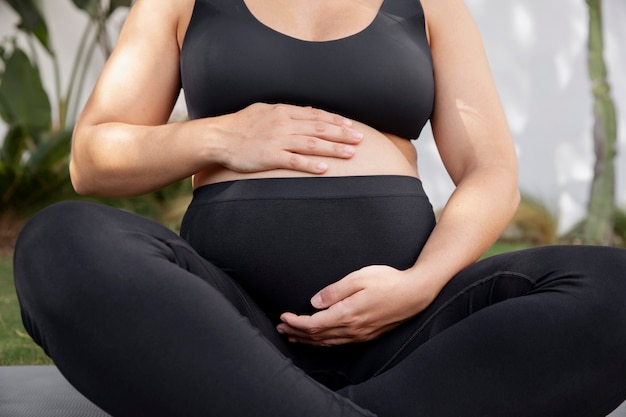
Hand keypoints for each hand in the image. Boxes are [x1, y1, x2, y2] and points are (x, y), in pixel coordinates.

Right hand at [218, 103, 362, 173]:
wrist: (219, 137)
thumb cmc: (240, 124)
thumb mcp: (264, 110)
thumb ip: (286, 112)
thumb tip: (307, 112)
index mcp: (283, 112)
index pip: (315, 115)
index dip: (335, 121)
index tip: (350, 126)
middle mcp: (284, 124)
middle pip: (319, 129)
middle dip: (342, 134)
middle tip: (360, 139)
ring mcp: (277, 140)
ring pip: (312, 144)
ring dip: (333, 148)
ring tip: (351, 153)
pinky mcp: (270, 157)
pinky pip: (294, 161)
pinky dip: (311, 164)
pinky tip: (325, 168)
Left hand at [276, 265, 433, 345]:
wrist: (415, 294)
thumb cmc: (389, 281)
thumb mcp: (359, 277)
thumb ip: (335, 291)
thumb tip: (315, 302)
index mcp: (348, 314)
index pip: (314, 324)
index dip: (296, 322)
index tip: (283, 316)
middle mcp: (352, 329)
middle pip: (317, 336)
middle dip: (296, 332)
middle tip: (281, 327)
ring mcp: (360, 334)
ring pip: (327, 342)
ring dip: (307, 340)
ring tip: (293, 336)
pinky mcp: (367, 335)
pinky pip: (339, 343)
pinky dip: (323, 342)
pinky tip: (318, 340)